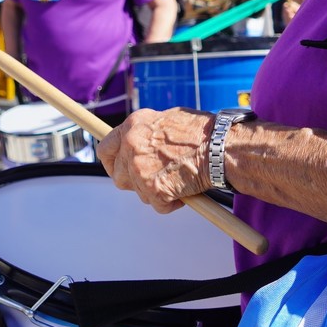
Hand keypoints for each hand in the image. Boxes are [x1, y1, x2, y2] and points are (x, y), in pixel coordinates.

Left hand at [97, 108, 214, 214]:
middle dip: (135, 183)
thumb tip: (140, 145)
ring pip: (140, 193)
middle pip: (119, 176)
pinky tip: (185, 191)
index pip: (106, 148)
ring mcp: (140, 169)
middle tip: (154, 181)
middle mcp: (131, 145)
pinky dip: (171, 204)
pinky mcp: (154, 189)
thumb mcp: (167, 120)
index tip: (118, 169)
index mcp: (133, 125)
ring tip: (178, 181)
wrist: (221, 147)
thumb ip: (147, 134)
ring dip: (156, 193)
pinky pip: (158, 206)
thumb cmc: (203, 133)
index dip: (110, 162)